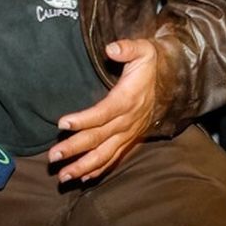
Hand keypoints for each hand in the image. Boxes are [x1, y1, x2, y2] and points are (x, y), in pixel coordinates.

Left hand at [49, 38, 163, 181]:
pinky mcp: (130, 140)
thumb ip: (128, 48)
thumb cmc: (151, 65)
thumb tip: (111, 48)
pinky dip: (99, 169)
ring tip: (63, 176)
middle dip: (74, 149)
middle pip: (98, 138)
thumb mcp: (144, 50)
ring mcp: (128, 134)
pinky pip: (114, 158)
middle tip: (53, 157)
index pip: (102, 113)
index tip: (62, 124)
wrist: (172, 82)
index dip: (83, 120)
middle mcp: (127, 122)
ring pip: (104, 154)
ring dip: (83, 167)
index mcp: (127, 100)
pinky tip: (83, 177)